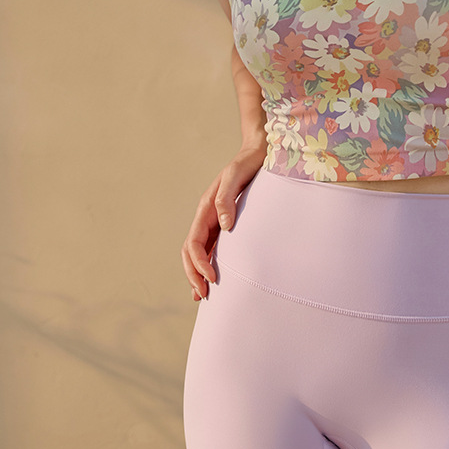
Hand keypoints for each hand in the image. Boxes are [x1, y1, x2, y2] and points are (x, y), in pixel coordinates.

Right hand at [181, 142, 266, 301]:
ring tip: (202, 295)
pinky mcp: (225, 222)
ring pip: (198, 252)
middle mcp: (207, 217)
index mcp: (205, 208)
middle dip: (193, 274)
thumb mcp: (235, 176)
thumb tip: (224, 226)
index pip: (194, 242)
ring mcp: (215, 221)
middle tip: (202, 296)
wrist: (257, 152)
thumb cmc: (247, 164)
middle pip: (191, 252)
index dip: (199, 263)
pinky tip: (215, 277)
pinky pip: (212, 247)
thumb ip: (226, 199)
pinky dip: (209, 264)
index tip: (211, 278)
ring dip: (197, 273)